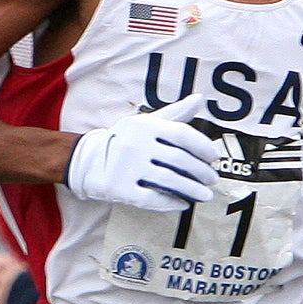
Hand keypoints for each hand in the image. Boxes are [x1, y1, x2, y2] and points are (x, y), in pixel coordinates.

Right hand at [64, 96, 219, 211]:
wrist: (88, 160)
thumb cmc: (126, 140)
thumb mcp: (146, 122)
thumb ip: (175, 113)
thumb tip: (200, 98)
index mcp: (146, 126)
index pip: (183, 134)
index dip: (203, 147)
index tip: (214, 158)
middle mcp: (137, 145)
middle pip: (180, 160)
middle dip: (202, 172)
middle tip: (212, 179)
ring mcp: (128, 168)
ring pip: (170, 181)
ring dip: (193, 190)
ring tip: (206, 195)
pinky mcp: (121, 189)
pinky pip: (152, 199)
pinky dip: (171, 203)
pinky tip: (183, 204)